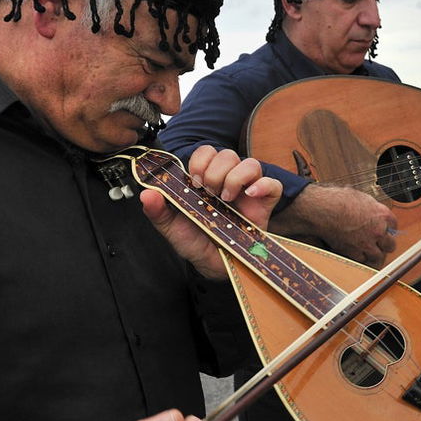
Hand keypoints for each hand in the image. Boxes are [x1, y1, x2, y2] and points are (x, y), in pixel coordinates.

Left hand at [140, 145, 281, 278]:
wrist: (215, 267)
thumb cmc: (196, 244)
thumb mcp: (172, 229)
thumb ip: (158, 211)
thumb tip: (147, 193)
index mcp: (206, 182)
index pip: (207, 152)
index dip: (200, 160)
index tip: (194, 180)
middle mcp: (228, 182)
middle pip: (228, 154)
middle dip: (215, 171)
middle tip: (208, 192)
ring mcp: (248, 192)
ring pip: (250, 164)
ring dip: (235, 177)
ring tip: (225, 198)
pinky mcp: (265, 204)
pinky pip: (273, 184)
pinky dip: (263, 185)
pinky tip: (250, 195)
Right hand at [272, 184, 397, 267]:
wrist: (325, 210)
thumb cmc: (339, 200)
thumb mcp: (361, 198)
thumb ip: (371, 208)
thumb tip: (371, 209)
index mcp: (383, 215)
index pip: (394, 226)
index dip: (388, 228)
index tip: (384, 230)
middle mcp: (378, 231)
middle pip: (390, 245)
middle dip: (386, 244)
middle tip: (380, 243)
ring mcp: (367, 244)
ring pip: (378, 256)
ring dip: (374, 254)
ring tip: (369, 251)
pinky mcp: (354, 252)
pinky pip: (362, 260)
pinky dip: (360, 257)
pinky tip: (356, 252)